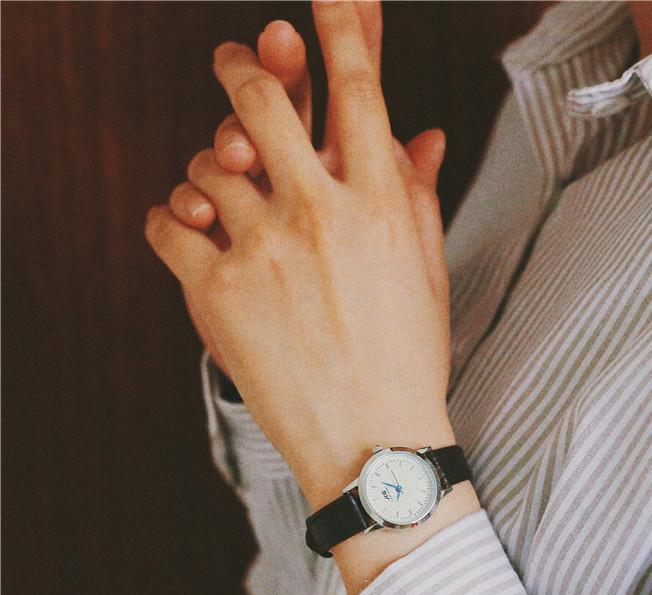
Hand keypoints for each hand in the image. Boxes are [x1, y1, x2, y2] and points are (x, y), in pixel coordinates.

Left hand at [170, 4, 445, 377]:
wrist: (373, 439)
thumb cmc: (406, 357)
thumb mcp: (427, 272)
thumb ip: (416, 193)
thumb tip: (423, 132)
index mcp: (379, 204)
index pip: (359, 88)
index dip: (341, 24)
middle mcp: (321, 214)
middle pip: (263, 101)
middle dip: (246, 67)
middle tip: (239, 59)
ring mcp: (266, 251)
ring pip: (208, 164)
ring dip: (211, 164)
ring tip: (224, 186)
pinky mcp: (219, 294)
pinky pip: (167, 223)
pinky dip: (170, 216)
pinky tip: (189, 227)